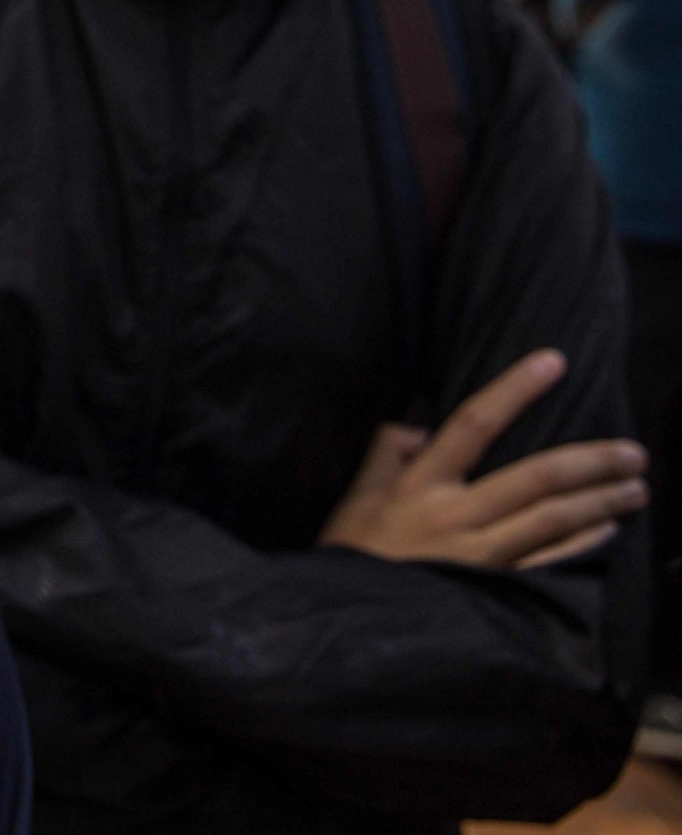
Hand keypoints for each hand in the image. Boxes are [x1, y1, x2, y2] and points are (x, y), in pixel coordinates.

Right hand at [319, 349, 647, 569]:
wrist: (354, 627)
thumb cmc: (351, 557)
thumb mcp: (354, 499)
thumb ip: (385, 454)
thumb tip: (420, 424)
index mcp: (418, 484)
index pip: (473, 424)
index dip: (514, 390)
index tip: (552, 362)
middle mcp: (453, 515)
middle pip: (535, 477)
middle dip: (591, 460)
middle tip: (633, 452)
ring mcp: (478, 556)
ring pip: (553, 519)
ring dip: (601, 502)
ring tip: (636, 488)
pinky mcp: (493, 589)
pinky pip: (549, 562)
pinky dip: (583, 544)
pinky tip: (608, 530)